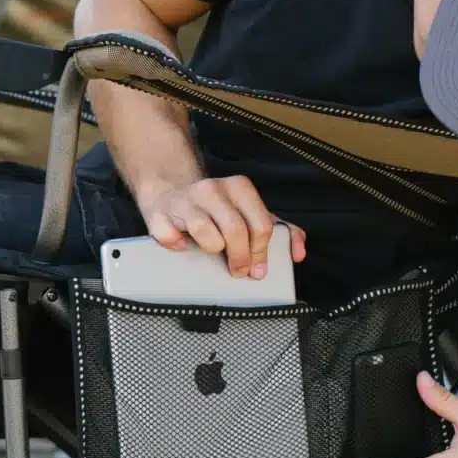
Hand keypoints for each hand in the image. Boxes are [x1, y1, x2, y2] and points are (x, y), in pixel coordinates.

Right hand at [138, 175, 306, 277]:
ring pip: (205, 232)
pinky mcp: (158, 215)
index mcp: (239, 187)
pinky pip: (170, 238)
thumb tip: (298, 252)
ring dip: (212, 249)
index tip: (259, 268)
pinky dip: (177, 246)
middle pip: (235, 230)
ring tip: (211, 251)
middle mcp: (212, 189)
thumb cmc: (216, 209)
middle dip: (241, 258)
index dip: (261, 251)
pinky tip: (182, 245)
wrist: (170, 192)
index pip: (260, 223)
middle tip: (240, 270)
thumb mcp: (250, 213)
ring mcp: (184, 201)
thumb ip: (280, 230)